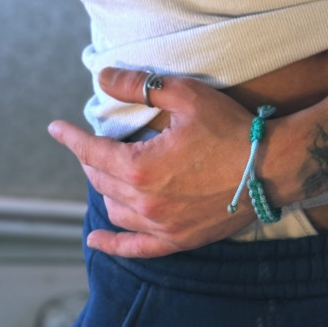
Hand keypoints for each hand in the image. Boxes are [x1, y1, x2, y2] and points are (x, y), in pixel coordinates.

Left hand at [48, 67, 266, 256]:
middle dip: (91, 158)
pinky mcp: (179, 241)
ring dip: (104, 188)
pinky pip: (135, 248)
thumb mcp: (185, 96)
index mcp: (141, 166)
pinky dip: (112, 244)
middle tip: (94, 140)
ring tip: (108, 170)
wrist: (272, 167)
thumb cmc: (230, 127)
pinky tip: (95, 240)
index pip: (92, 151)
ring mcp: (161, 226)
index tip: (55, 128)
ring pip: (114, 210)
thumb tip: (104, 77)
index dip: (70, 138)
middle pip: (100, 179)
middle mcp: (144, 202)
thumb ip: (140, 86)